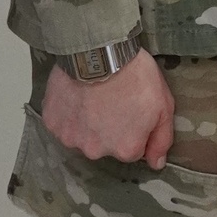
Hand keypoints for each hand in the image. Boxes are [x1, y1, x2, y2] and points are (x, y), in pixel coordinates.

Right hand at [42, 52, 174, 168]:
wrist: (100, 52)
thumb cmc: (134, 76)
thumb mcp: (163, 106)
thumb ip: (161, 139)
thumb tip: (156, 164)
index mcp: (125, 149)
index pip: (132, 149)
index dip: (134, 128)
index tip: (133, 110)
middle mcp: (96, 150)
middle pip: (105, 145)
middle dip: (110, 128)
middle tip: (113, 101)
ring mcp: (71, 138)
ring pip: (82, 135)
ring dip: (87, 122)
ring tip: (94, 96)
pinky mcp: (53, 123)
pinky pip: (62, 123)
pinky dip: (68, 113)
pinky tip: (77, 95)